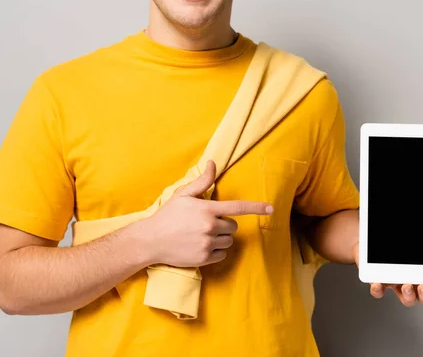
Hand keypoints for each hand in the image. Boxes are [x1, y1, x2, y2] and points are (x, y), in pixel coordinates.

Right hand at [138, 160, 273, 267]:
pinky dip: (215, 251)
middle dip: (225, 224)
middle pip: (233, 226)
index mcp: (207, 209)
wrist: (151, 241)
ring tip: (201, 234)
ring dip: (221, 237)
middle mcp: (210, 227)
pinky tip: (201, 245)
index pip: (238, 207)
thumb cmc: (168, 215)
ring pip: (228, 241)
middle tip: (206, 223)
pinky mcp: (204, 258)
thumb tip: (213, 163)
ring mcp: (208, 244)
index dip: (256, 207)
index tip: (271, 208)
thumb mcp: (183, 195)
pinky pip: (222, 254)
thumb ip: (202, 181)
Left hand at [352, 242, 422, 306]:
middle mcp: (410, 281)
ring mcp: (395, 284)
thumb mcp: (404, 245)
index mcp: (420, 272)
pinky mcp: (378, 284)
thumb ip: (410, 249)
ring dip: (408, 296)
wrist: (367, 246)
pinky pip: (379, 292)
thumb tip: (421, 237)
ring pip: (406, 298)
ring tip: (406, 286)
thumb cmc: (388, 246)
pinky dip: (378, 290)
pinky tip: (377, 284)